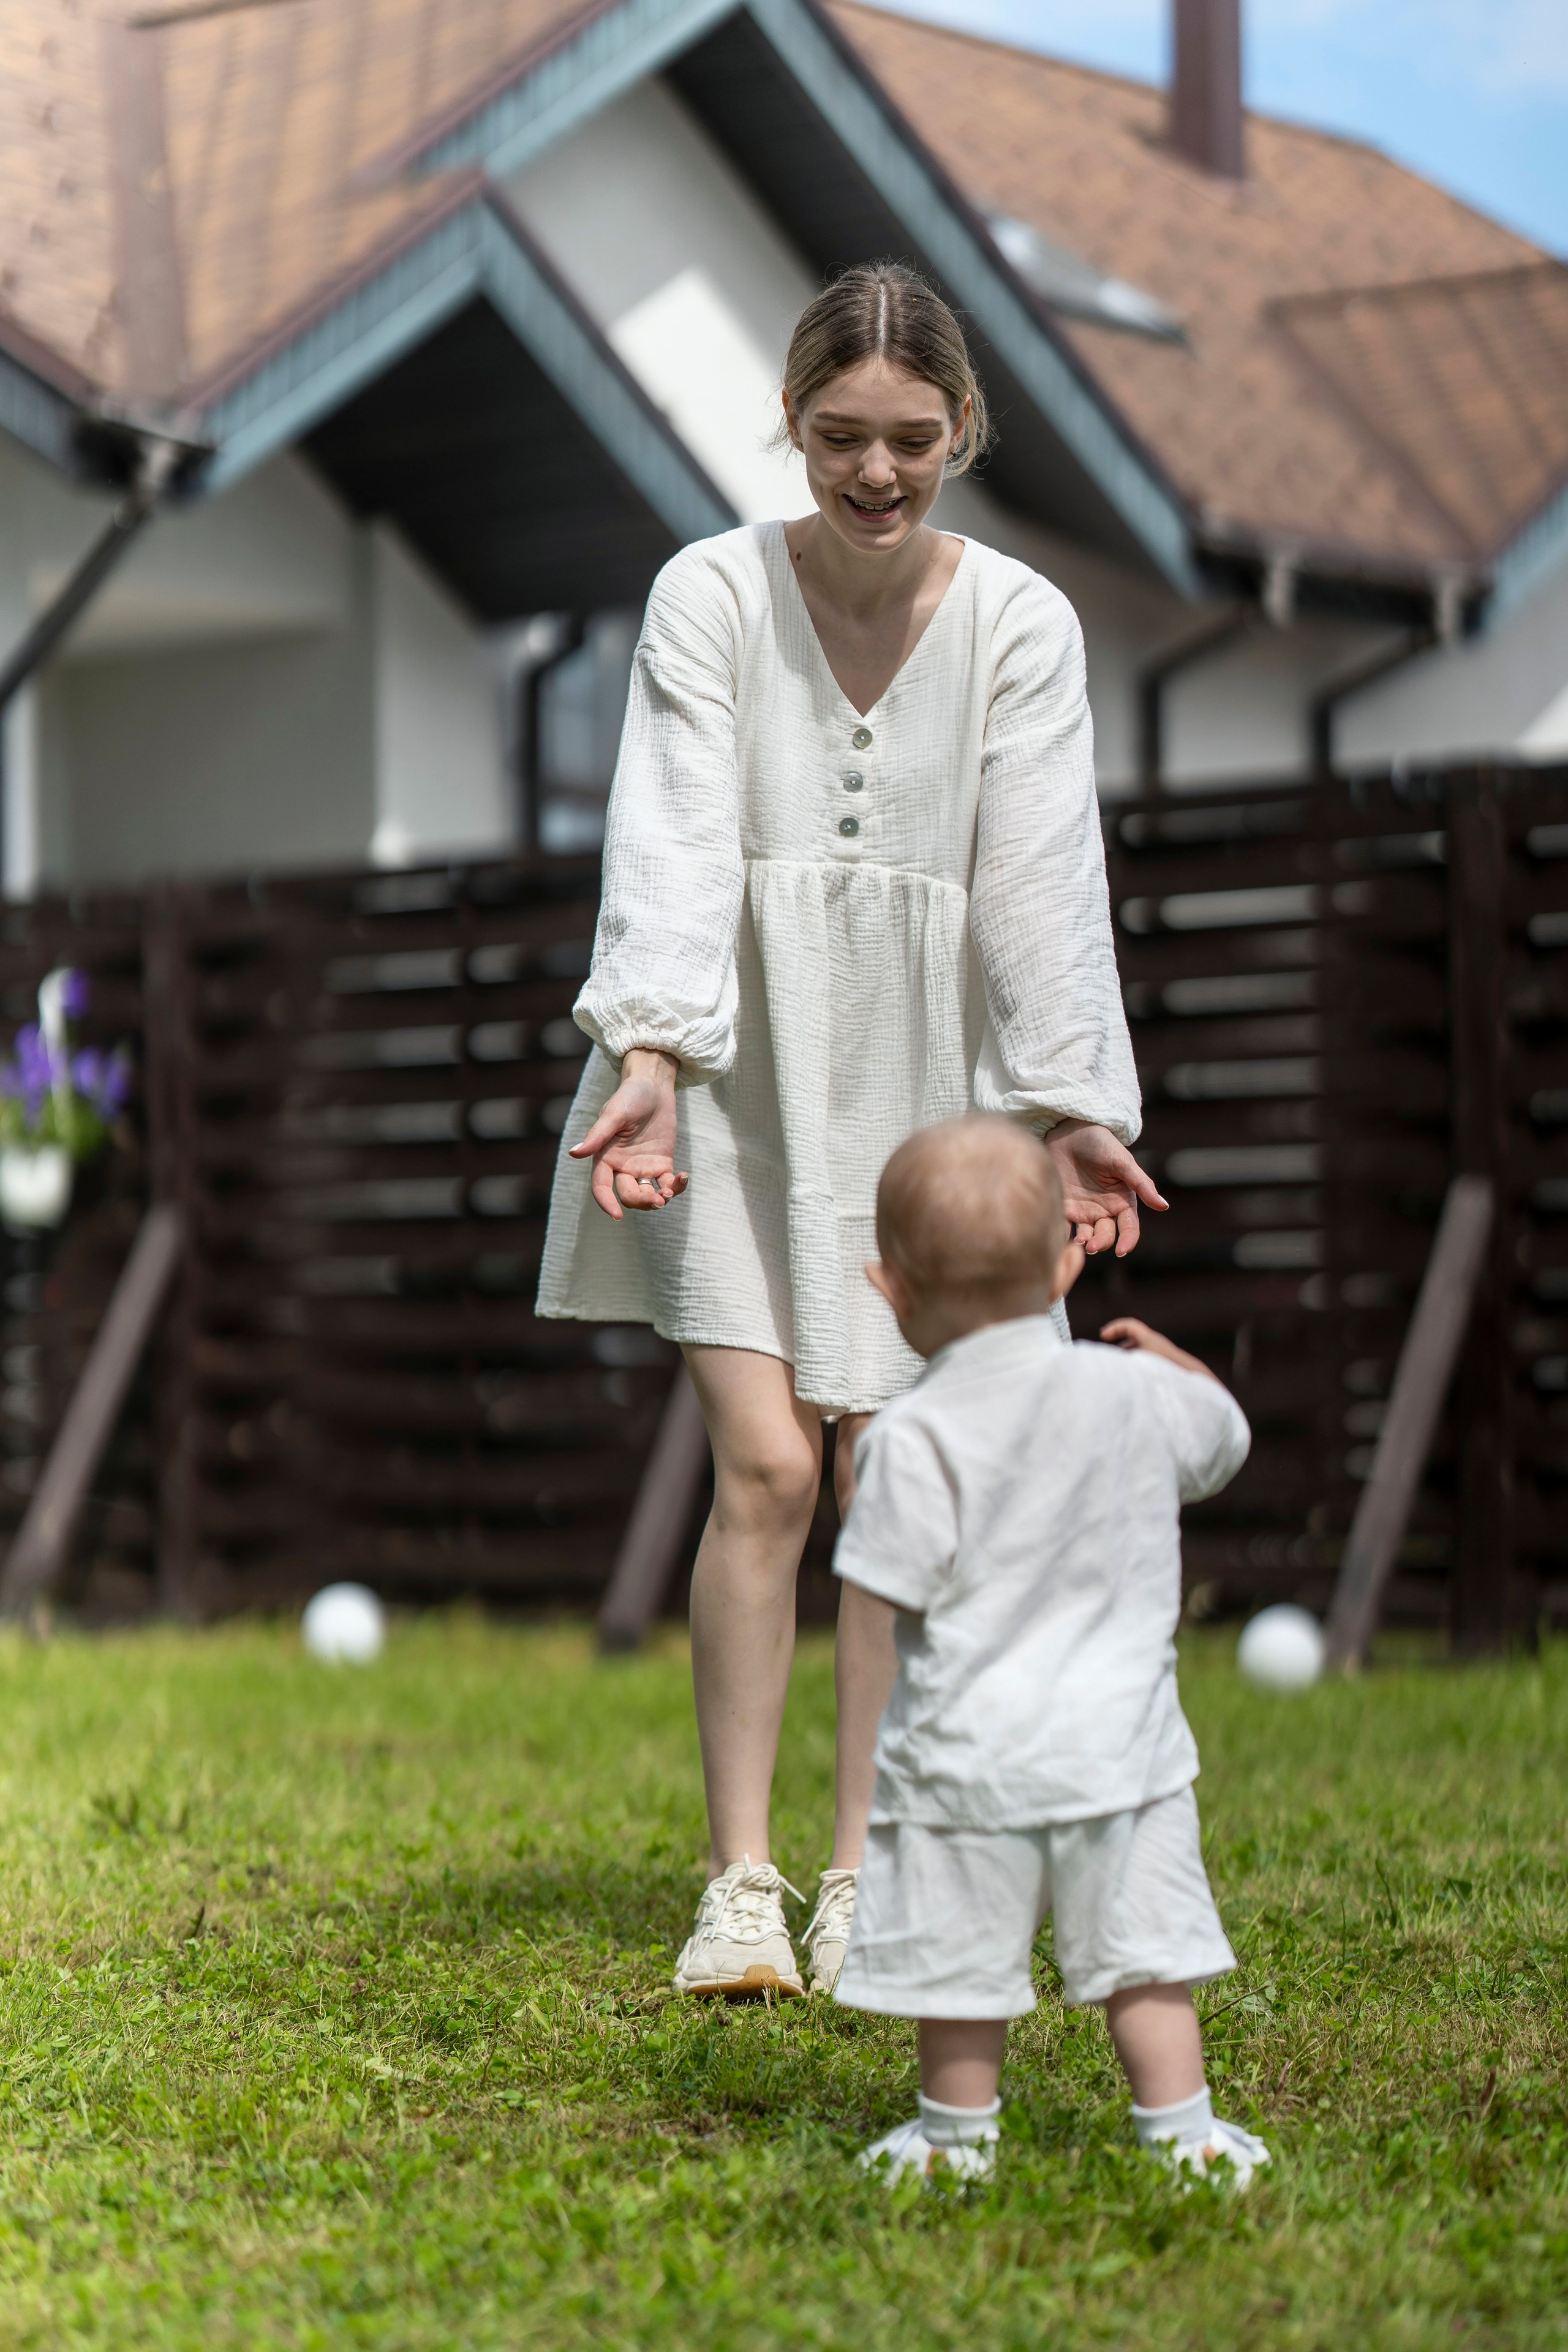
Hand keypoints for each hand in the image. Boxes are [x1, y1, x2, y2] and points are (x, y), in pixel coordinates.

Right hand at [569, 1049, 688, 1219]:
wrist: (654, 1085)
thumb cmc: (629, 1096)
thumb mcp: (613, 1114)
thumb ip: (597, 1136)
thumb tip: (574, 1153)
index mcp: (605, 1157)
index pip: (601, 1187)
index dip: (606, 1203)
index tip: (617, 1216)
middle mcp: (621, 1166)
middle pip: (628, 1196)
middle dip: (642, 1201)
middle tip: (659, 1199)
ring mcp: (642, 1167)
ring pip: (648, 1195)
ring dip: (659, 1199)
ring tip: (670, 1192)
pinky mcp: (661, 1163)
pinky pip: (667, 1183)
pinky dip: (676, 1186)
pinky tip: (683, 1178)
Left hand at [1044, 1119, 1166, 1255]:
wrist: (1069, 1129)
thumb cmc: (1101, 1143)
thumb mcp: (1122, 1162)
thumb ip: (1142, 1184)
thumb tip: (1164, 1206)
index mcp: (1123, 1201)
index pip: (1130, 1228)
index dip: (1128, 1241)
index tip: (1122, 1251)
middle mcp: (1104, 1210)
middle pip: (1106, 1235)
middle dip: (1101, 1243)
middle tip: (1091, 1246)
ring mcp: (1083, 1210)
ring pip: (1086, 1235)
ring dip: (1083, 1242)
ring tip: (1079, 1242)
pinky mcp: (1063, 1207)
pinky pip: (1064, 1226)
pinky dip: (1062, 1235)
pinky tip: (1059, 1237)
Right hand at [1101, 1317, 1216, 1381]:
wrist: (1194, 1380)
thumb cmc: (1165, 1371)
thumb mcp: (1137, 1364)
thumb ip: (1119, 1365)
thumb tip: (1102, 1367)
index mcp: (1149, 1338)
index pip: (1129, 1325)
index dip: (1114, 1328)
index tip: (1103, 1336)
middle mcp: (1156, 1344)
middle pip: (1134, 1340)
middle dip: (1120, 1350)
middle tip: (1110, 1360)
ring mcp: (1162, 1356)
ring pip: (1141, 1354)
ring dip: (1129, 1362)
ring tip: (1120, 1374)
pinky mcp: (1167, 1367)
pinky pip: (1148, 1364)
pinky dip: (1138, 1369)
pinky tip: (1134, 1382)